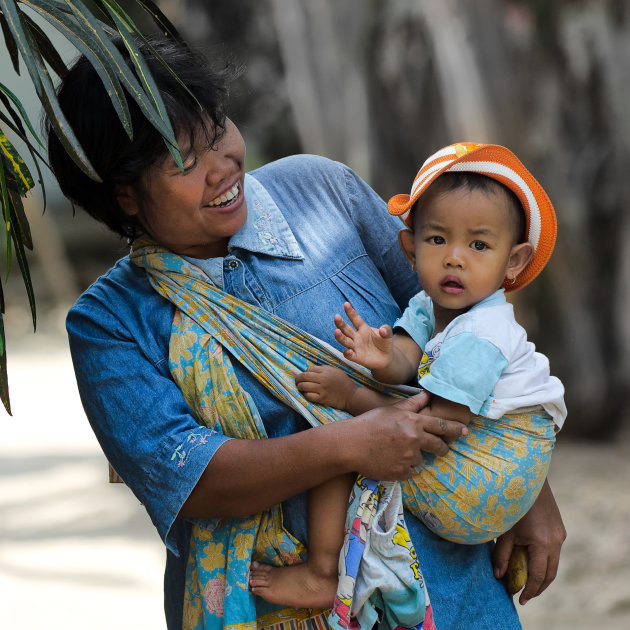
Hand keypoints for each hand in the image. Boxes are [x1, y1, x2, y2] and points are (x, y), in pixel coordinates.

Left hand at [295, 365, 357, 409]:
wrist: (351, 395)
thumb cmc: (344, 382)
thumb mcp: (336, 371)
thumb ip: (325, 368)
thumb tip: (313, 369)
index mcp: (326, 370)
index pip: (309, 369)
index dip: (306, 372)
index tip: (305, 375)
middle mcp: (323, 378)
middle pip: (304, 376)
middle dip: (298, 378)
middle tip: (297, 381)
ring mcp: (322, 389)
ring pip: (304, 386)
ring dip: (300, 386)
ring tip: (300, 387)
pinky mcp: (322, 398)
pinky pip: (309, 396)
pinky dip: (306, 394)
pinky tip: (307, 394)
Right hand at [334, 302, 393, 368]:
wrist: (386, 357)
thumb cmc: (384, 343)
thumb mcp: (388, 334)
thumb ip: (387, 330)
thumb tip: (383, 329)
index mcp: (363, 328)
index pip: (355, 319)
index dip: (351, 312)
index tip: (346, 304)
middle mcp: (356, 336)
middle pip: (346, 329)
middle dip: (340, 323)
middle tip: (336, 317)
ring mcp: (355, 347)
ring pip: (345, 341)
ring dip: (340, 337)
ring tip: (336, 331)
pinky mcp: (356, 357)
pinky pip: (349, 355)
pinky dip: (347, 353)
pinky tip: (348, 351)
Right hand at [339, 392, 467, 479]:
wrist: (350, 444)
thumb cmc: (369, 423)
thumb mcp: (391, 410)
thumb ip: (411, 405)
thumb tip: (427, 395)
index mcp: (413, 422)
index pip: (441, 426)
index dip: (455, 429)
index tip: (465, 432)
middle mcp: (414, 440)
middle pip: (438, 446)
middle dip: (442, 448)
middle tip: (442, 449)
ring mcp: (408, 458)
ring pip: (420, 460)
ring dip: (413, 457)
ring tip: (394, 451)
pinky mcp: (400, 472)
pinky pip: (409, 472)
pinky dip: (402, 468)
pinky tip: (389, 461)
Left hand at [492, 479, 565, 604]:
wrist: (527, 478)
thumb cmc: (511, 502)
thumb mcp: (504, 530)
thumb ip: (501, 555)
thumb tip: (499, 576)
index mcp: (542, 544)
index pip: (538, 577)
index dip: (529, 591)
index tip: (520, 600)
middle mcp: (556, 541)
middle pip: (550, 574)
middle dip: (538, 587)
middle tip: (524, 595)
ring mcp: (560, 534)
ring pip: (553, 563)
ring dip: (542, 574)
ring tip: (526, 580)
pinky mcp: (559, 527)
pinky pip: (553, 550)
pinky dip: (544, 560)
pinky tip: (530, 558)